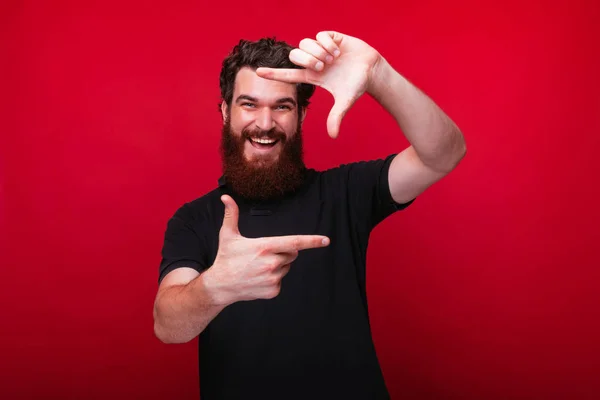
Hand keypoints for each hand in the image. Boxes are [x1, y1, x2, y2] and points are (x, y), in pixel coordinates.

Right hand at [204, 195, 329, 304]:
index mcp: (264, 247)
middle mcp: (271, 263)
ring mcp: (273, 278)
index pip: (294, 242)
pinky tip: (258, 278)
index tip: (326, 240)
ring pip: (286, 267)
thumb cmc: (226, 258)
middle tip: (263, 254)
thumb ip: (231, 215)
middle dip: (283, 252)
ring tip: (258, 267)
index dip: (312, 241)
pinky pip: (281, 280)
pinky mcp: (273, 291)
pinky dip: (273, 279)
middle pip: (292, 254)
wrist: (220, 285)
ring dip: (278, 266)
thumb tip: (226, 197)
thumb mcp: (228, 235)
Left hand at [256, 31, 381, 138]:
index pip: (288, 74)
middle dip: (307, 60)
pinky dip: (329, 44)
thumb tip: (333, 136)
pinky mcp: (330, 37)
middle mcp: (313, 61)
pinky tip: (338, 50)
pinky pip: (320, 35)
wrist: (372, 70)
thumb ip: (336, 117)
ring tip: (333, 59)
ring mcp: (321, 48)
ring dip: (319, 52)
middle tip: (323, 67)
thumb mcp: (345, 101)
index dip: (274, 74)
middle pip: (294, 55)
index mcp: (312, 76)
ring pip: (305, 43)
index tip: (258, 73)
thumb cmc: (357, 85)